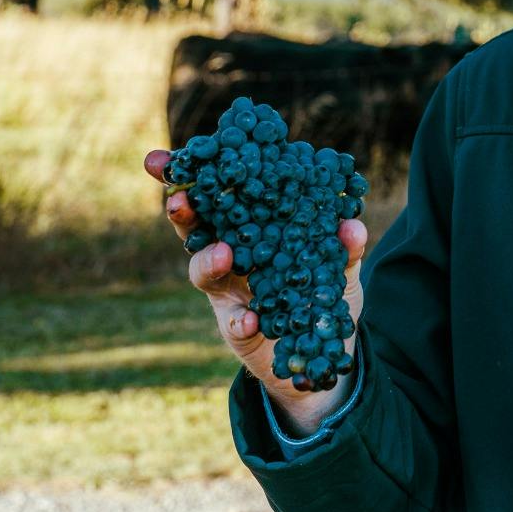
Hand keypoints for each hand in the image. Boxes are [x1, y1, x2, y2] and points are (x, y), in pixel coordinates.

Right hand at [144, 147, 368, 436]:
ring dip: (208, 261)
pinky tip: (251, 319)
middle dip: (181, 211)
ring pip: (203, 273)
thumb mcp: (339, 266)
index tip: (161, 159)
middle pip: (195, 229)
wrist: (322, 352)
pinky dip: (241, 320)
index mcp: (250, 229)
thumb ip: (345, 248)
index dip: (189, 176)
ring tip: (223, 254)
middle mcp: (231, 257)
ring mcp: (230, 293)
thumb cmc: (322, 293)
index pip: (218, 196)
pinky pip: (234, 324)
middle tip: (179, 201)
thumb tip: (351, 226)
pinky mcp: (239, 330)